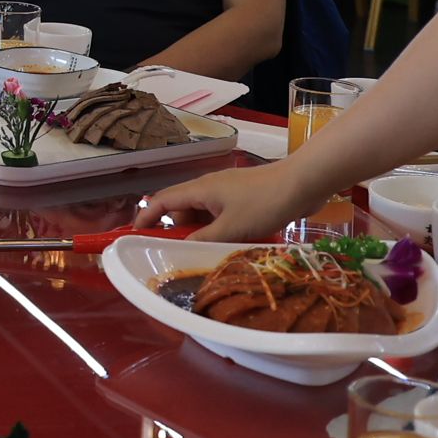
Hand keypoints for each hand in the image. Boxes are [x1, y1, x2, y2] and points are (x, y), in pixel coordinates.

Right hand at [135, 159, 317, 238]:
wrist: (302, 183)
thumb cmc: (264, 202)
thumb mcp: (231, 228)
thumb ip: (203, 239)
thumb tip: (181, 248)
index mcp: (199, 190)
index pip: (161, 201)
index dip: (145, 217)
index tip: (135, 236)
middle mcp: (208, 188)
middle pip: (181, 210)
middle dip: (178, 231)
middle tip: (183, 254)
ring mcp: (226, 192)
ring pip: (203, 215)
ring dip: (203, 232)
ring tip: (211, 252)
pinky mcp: (243, 198)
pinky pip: (221, 216)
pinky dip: (220, 229)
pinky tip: (232, 244)